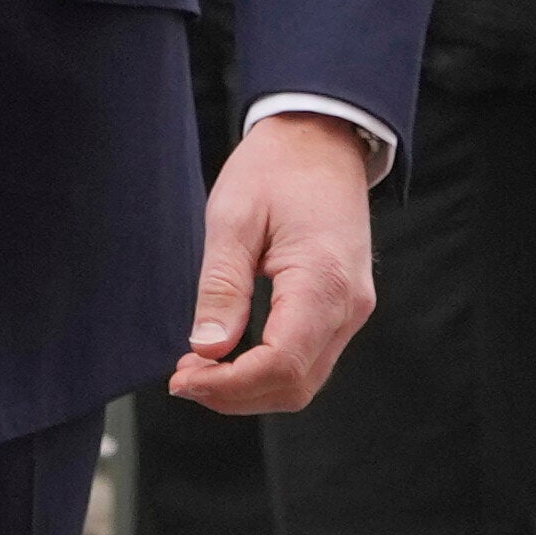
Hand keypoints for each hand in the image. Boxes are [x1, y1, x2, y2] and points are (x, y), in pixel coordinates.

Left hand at [168, 109, 378, 415]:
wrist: (322, 140)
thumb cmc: (276, 169)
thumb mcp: (233, 218)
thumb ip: (222, 286)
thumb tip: (207, 349)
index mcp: (323, 281)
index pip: (281, 364)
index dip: (228, 385)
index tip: (182, 379)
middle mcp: (349, 305)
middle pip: (295, 385)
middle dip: (235, 395)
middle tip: (183, 378)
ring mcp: (353, 309)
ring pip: (305, 381)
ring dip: (250, 388)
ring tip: (200, 370)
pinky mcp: (345, 308)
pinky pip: (310, 359)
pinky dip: (269, 371)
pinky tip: (230, 357)